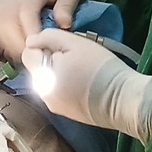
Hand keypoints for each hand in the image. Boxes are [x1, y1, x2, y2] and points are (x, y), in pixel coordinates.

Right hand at [0, 0, 87, 60]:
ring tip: (35, 55)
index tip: (45, 53)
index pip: (26, 18)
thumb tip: (64, 25)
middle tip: (43, 59)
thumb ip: (66, 6)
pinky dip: (9, 42)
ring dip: (16, 47)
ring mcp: (3, 4)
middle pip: (10, 30)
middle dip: (25, 48)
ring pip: (2, 33)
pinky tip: (24, 47)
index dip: (33, 37)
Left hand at [24, 27, 151, 140]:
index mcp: (41, 78)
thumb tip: (31, 40)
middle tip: (76, 57)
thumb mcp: (74, 43)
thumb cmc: (99, 67)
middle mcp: (43, 95)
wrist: (123, 99)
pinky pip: (59, 92)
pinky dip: (67, 85)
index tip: (63, 47)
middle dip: (51, 60)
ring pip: (49, 80)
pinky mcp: (67, 114)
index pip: (28, 54)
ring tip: (82, 70)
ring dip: (59, 72)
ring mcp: (54, 107)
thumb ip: (48, 38)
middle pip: (38, 68)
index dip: (43, 45)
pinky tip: (85, 83)